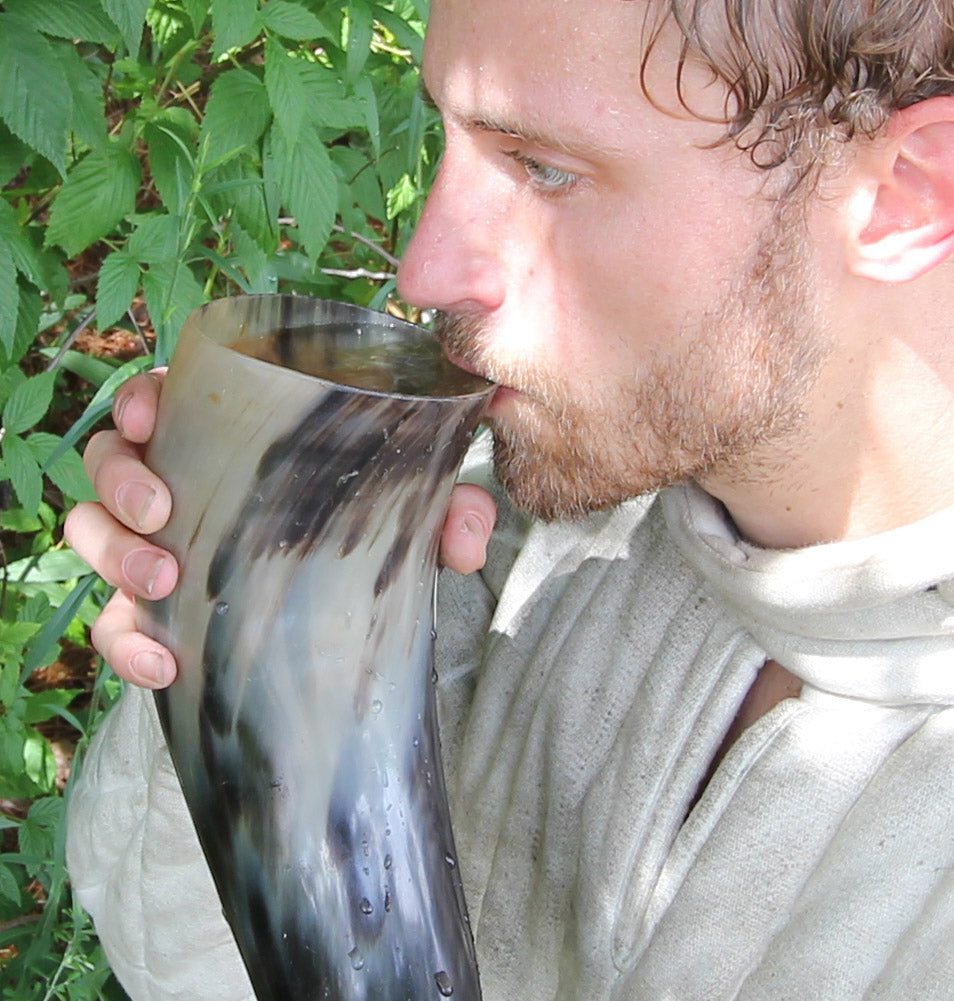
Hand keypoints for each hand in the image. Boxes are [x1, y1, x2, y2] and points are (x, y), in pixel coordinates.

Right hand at [63, 371, 497, 688]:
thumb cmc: (367, 528)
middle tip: (162, 514)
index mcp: (227, 436)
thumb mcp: (410, 510)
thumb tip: (467, 543)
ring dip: (115, 557)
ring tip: (164, 585)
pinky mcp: (158, 610)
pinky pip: (115, 622)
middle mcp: (183, 482)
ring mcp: (161, 545)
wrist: (353, 609)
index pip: (162, 398)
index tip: (151, 416)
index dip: (141, 401)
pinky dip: (126, 644)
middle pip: (109, 461)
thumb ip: (447, 510)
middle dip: (121, 483)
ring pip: (93, 533)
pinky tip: (164, 665)